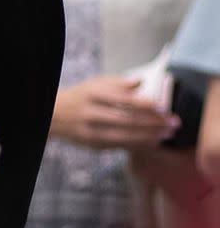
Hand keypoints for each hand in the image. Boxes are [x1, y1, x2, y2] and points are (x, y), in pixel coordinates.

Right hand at [50, 76, 178, 150]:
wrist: (55, 115)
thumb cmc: (81, 96)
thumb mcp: (96, 83)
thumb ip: (119, 82)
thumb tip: (142, 82)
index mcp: (94, 94)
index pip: (124, 99)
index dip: (145, 104)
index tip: (163, 106)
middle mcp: (92, 113)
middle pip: (127, 119)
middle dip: (153, 123)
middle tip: (173, 123)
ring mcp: (92, 131)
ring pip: (125, 136)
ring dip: (149, 136)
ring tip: (166, 135)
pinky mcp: (93, 144)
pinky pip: (120, 146)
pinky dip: (138, 144)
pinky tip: (151, 142)